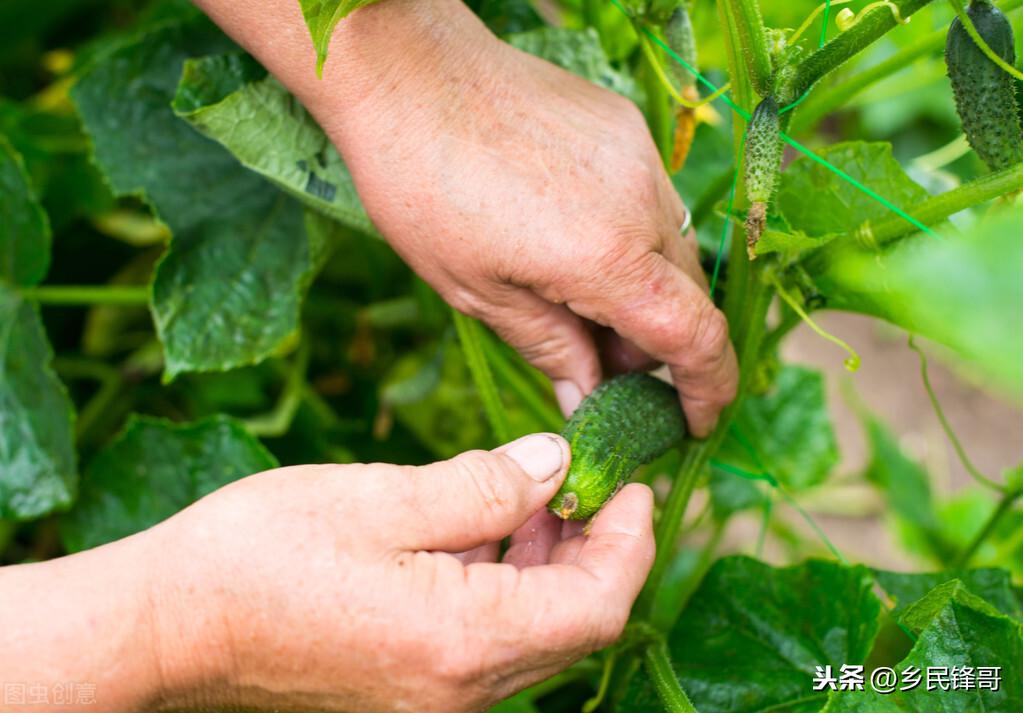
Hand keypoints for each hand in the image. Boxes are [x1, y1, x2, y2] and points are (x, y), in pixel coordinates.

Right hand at [134, 434, 652, 711]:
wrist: (167, 629)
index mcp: (464, 641)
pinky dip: (503, 588)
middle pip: (574, 625)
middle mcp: (461, 691)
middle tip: (582, 478)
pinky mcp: (408, 693)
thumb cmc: (258, 557)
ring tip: (529, 497)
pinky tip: (478, 536)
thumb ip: (482, 485)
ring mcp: (434, 701)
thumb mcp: (380, 499)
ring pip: (533, 635)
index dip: (629, 539)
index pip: (599, 604)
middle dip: (593, 547)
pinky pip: (487, 645)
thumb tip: (555, 463)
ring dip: (548, 566)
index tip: (626, 479)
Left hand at [312, 0, 738, 434]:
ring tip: (578, 302)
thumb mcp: (478, 292)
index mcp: (606, 257)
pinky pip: (652, 204)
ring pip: (672, 250)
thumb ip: (550, 349)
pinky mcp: (628, 129)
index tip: (695, 421)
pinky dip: (631, 242)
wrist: (411, 76)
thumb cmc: (425, 189)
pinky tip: (573, 241)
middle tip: (602, 367)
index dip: (708, 389)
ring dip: (645, 293)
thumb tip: (589, 401)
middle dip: (659, 348)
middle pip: (688, 298)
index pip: (696, 338)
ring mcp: (640, 159)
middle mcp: (642, 204)